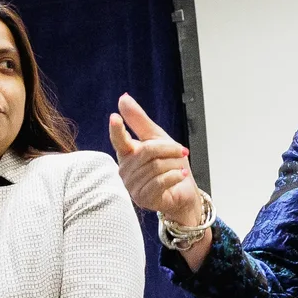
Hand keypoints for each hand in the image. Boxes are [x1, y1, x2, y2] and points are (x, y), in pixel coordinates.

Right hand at [109, 94, 212, 266]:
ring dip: (174, 164)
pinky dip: (175, 176)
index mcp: (126, 153)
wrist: (182, 191)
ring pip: (156, 166)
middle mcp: (124, 170)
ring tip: (179, 167)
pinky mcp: (142, 199)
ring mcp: (131, 186)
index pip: (119, 140)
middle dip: (169, 149)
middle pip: (148, 151)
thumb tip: (122, 98)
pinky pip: (160, 181)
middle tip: (181, 151)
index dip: (117, 129)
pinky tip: (180, 175)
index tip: (114, 118)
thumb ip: (139, 120)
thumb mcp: (157, 138)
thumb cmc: (169, 164)